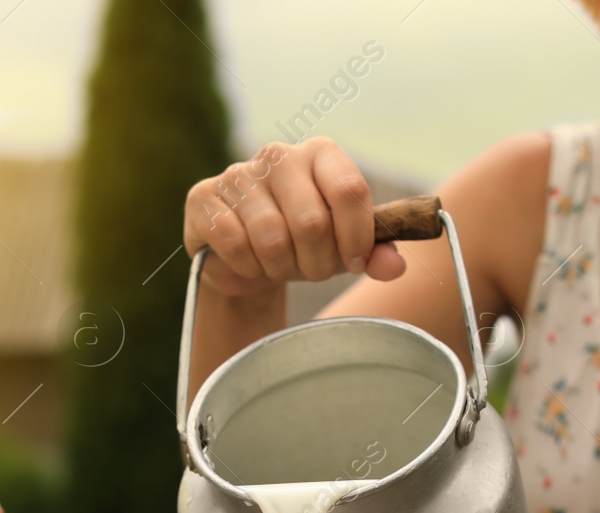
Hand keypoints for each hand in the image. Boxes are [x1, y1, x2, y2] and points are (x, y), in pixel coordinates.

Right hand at [183, 137, 406, 298]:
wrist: (246, 259)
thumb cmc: (302, 245)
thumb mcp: (343, 249)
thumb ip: (374, 253)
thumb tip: (395, 266)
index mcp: (321, 154)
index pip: (350, 190)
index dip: (357, 237)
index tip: (354, 262)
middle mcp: (280, 155)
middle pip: (312, 223)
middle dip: (317, 264)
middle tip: (311, 270)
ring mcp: (238, 174)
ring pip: (272, 238)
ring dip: (280, 268)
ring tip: (279, 267)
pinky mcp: (204, 198)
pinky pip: (235, 245)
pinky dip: (247, 268)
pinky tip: (248, 263)